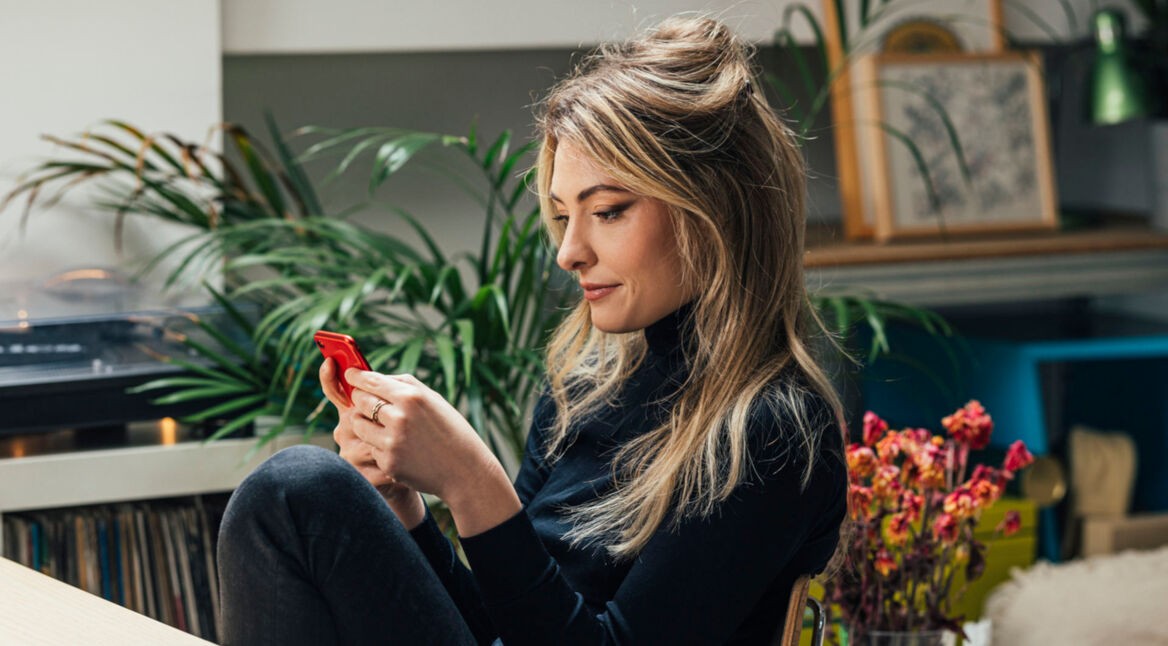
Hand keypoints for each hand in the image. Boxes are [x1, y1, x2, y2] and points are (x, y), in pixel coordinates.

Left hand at [345, 368, 520, 536]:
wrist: (465, 470)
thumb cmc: (451, 431)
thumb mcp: (433, 400)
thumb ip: (404, 386)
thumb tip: (373, 377)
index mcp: (411, 397)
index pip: (371, 381)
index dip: (356, 376)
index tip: (350, 375)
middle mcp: (399, 418)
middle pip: (360, 401)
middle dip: (359, 400)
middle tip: (363, 401)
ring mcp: (392, 442)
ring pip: (358, 426)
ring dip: (364, 423)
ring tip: (380, 426)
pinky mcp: (389, 463)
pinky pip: (371, 448)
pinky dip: (380, 447)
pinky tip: (399, 448)